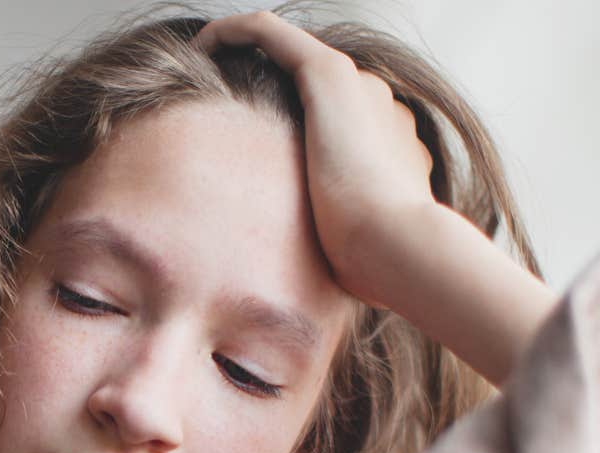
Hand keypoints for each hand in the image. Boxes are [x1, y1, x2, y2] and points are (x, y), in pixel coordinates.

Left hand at [192, 11, 439, 311]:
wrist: (399, 247)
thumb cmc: (377, 265)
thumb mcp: (354, 249)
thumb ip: (340, 242)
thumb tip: (319, 274)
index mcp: (387, 141)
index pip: (337, 118)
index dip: (293, 120)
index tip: (248, 140)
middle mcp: (376, 102)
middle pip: (312, 81)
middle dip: (264, 86)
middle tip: (215, 105)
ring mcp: (355, 84)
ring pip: (288, 49)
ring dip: (243, 52)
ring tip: (202, 70)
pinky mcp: (327, 74)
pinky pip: (266, 31)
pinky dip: (230, 33)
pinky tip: (200, 48)